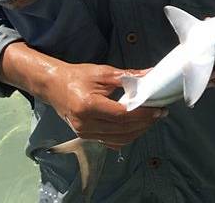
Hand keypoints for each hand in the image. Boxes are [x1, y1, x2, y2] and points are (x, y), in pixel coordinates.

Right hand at [45, 63, 165, 149]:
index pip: (121, 116)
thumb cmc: (77, 77)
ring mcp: (84, 133)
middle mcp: (84, 123)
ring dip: (138, 131)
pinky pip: (111, 141)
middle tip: (160, 114)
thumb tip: (150, 75)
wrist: (53, 86)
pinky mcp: (85, 136)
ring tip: (151, 119)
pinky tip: (137, 126)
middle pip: (122, 129)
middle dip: (145, 123)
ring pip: (118, 139)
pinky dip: (127, 136)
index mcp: (88, 106)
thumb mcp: (103, 73)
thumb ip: (128, 76)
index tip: (158, 109)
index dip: (142, 114)